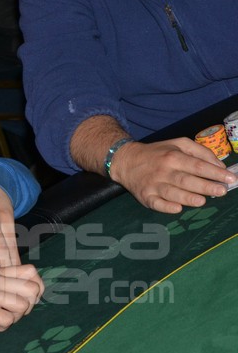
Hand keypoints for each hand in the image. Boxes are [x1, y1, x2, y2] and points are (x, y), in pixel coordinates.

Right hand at [0, 265, 43, 339]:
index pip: (31, 271)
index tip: (23, 301)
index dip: (36, 288)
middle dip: (28, 307)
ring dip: (15, 319)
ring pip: (22, 306)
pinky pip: (7, 320)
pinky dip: (2, 327)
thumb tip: (30, 291)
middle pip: (32, 289)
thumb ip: (1, 283)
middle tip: (11, 313)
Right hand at [111, 138, 236, 213]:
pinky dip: (167, 207)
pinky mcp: (145, 196)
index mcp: (173, 157)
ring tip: (203, 200)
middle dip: (206, 186)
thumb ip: (200, 151)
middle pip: (187, 180)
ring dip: (188, 198)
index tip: (231, 178)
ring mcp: (153, 185)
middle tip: (222, 191)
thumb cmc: (157, 153)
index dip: (215, 172)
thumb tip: (220, 166)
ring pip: (173, 193)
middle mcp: (163, 171)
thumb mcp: (177, 144)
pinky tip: (177, 208)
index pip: (197, 165)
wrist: (125, 161)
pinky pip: (157, 204)